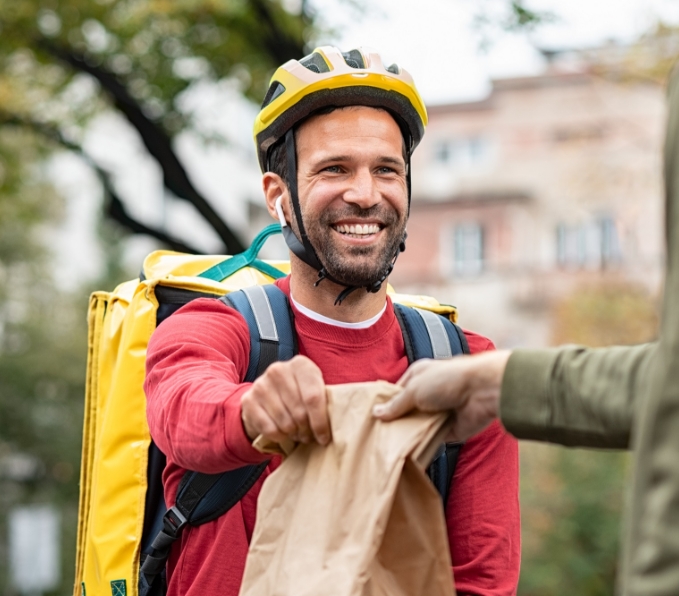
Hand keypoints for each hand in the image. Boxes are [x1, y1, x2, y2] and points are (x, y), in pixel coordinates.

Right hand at [241, 355, 329, 445]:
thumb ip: (325, 400)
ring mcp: (261, 384)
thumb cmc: (299, 395)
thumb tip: (342, 421)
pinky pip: (269, 429)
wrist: (266, 395)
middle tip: (309, 436)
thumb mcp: (314, 389)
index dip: (320, 422)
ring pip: (285, 422)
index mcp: (301, 364)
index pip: (313, 397)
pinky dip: (279, 437)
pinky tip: (283, 433)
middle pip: (299, 412)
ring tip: (297, 433)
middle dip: (307, 430)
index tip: (324, 438)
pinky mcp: (248, 400)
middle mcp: (279, 370)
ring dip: (294, 434)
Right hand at [372, 351, 510, 441]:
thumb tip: (376, 413)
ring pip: (417, 426)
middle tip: (376, 437)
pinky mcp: (449, 430)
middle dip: (395, 422)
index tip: (370, 419)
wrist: (483, 392)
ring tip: (388, 447)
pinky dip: (423, 445)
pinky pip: (431, 440)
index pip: (396, 391)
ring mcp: (439, 412)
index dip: (385, 404)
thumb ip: (396, 404)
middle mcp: (428, 393)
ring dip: (408, 435)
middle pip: (406, 410)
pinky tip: (407, 453)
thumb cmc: (448, 380)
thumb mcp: (414, 389)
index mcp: (419, 376)